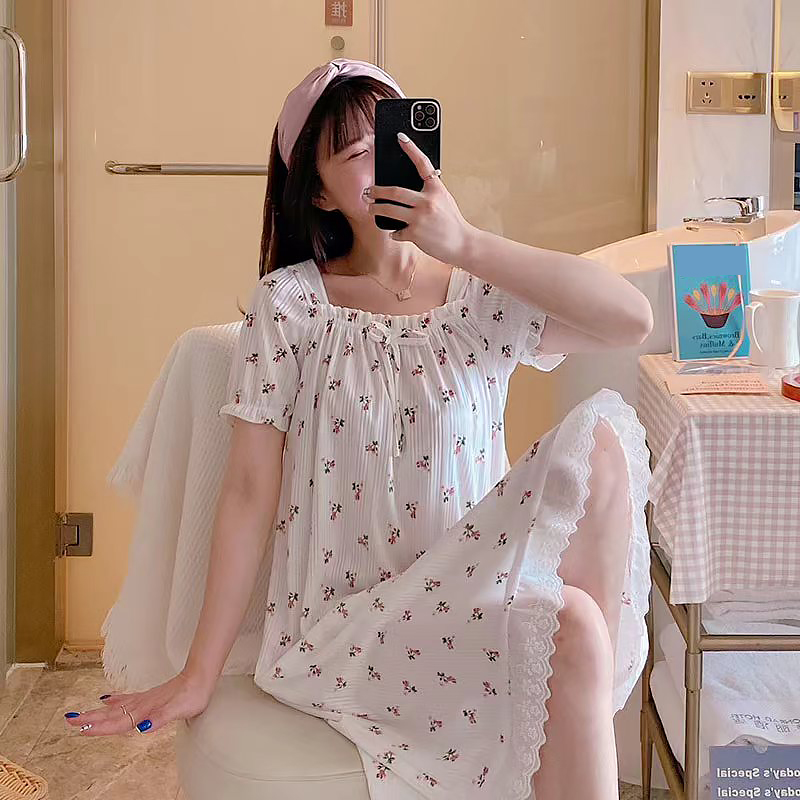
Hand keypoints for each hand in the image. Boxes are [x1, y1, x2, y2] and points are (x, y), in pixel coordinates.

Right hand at [64, 670, 213, 736]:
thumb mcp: (179, 710)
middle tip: (70, 721)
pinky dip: (114, 701)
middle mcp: (142, 705)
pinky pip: (127, 700)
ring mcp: (145, 700)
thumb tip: (143, 727)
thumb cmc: (192, 695)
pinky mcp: (150, 697)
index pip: (119, 722)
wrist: (201, 677)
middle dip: (91, 719)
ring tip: (80, 715)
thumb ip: (161, 718)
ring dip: (98, 713)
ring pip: (117, 708)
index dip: (100, 727)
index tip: (81, 729)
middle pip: (112, 714)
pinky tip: (106, 700)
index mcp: (146, 710)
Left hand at [365, 133, 476, 265]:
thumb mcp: (445, 201)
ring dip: (375, 209)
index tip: (400, 137)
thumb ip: (429, 193)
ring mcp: (420, 218)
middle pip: (394, 191)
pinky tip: (395, 233)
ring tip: (370, 208)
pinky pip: (397, 232)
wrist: (462, 243)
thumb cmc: (452, 222)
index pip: (422, 164)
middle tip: (368, 191)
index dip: (411, 149)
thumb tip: (407, 192)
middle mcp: (427, 201)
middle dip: (377, 191)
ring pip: (389, 210)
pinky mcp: (415, 234)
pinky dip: (394, 233)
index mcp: (436, 189)